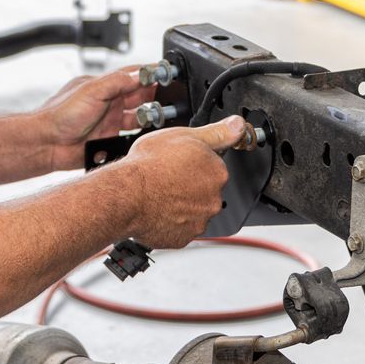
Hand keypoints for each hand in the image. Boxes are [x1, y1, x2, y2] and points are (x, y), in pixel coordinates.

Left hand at [32, 66, 158, 171]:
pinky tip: (150, 136)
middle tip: (171, 98)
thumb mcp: (92, 91)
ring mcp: (110, 122)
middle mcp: (109, 103)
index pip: (134, 75)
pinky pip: (131, 138)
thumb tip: (141, 73)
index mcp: (105, 86)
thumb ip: (117, 82)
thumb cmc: (60, 114)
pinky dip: (141, 137)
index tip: (168, 73)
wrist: (47, 143)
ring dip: (151, 117)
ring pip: (139, 118)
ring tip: (162, 117)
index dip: (152, 73)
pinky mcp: (109, 141)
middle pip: (141, 96)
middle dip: (156, 95)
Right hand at [115, 115, 247, 248]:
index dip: (195, 163)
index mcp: (217, 173)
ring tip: (160, 194)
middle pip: (205, 191)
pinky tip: (157, 209)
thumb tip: (238, 125)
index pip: (214, 167)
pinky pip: (180, 229)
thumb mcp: (184, 136)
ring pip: (193, 211)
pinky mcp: (183, 238)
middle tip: (168, 177)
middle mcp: (213, 200)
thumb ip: (217, 132)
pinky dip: (171, 222)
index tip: (180, 162)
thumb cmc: (149, 166)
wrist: (126, 196)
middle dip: (190, 185)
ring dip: (181, 205)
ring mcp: (199, 221)